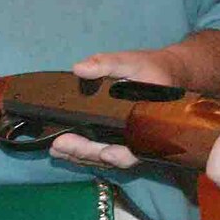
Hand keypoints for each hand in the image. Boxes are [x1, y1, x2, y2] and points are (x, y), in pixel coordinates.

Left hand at [48, 48, 182, 170]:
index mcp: (146, 123)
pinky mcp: (116, 139)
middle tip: (60, 145)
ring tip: (55, 149)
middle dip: (85, 153)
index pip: (136, 149)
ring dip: (79, 156)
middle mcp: (138, 138)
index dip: (121, 156)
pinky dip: (81, 151)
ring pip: (104, 158)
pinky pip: (100, 150)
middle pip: (113, 157)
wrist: (164, 74)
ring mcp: (126, 141)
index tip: (105, 154)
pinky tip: (62, 148)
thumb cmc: (150, 69)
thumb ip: (107, 64)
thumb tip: (80, 69)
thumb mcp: (131, 61)